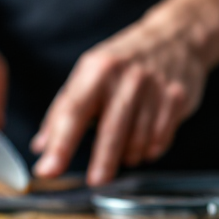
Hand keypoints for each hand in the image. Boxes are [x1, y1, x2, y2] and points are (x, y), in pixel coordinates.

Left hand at [31, 18, 207, 184]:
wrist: (174, 37)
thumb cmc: (121, 61)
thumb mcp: (88, 74)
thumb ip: (62, 111)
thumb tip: (40, 147)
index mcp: (97, 69)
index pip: (73, 112)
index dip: (59, 144)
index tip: (47, 170)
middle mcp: (126, 77)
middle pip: (112, 128)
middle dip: (103, 160)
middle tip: (95, 182)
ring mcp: (155, 87)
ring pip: (139, 137)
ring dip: (127, 155)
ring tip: (121, 157)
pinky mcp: (178, 98)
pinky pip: (162, 137)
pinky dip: (149, 150)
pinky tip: (142, 148)